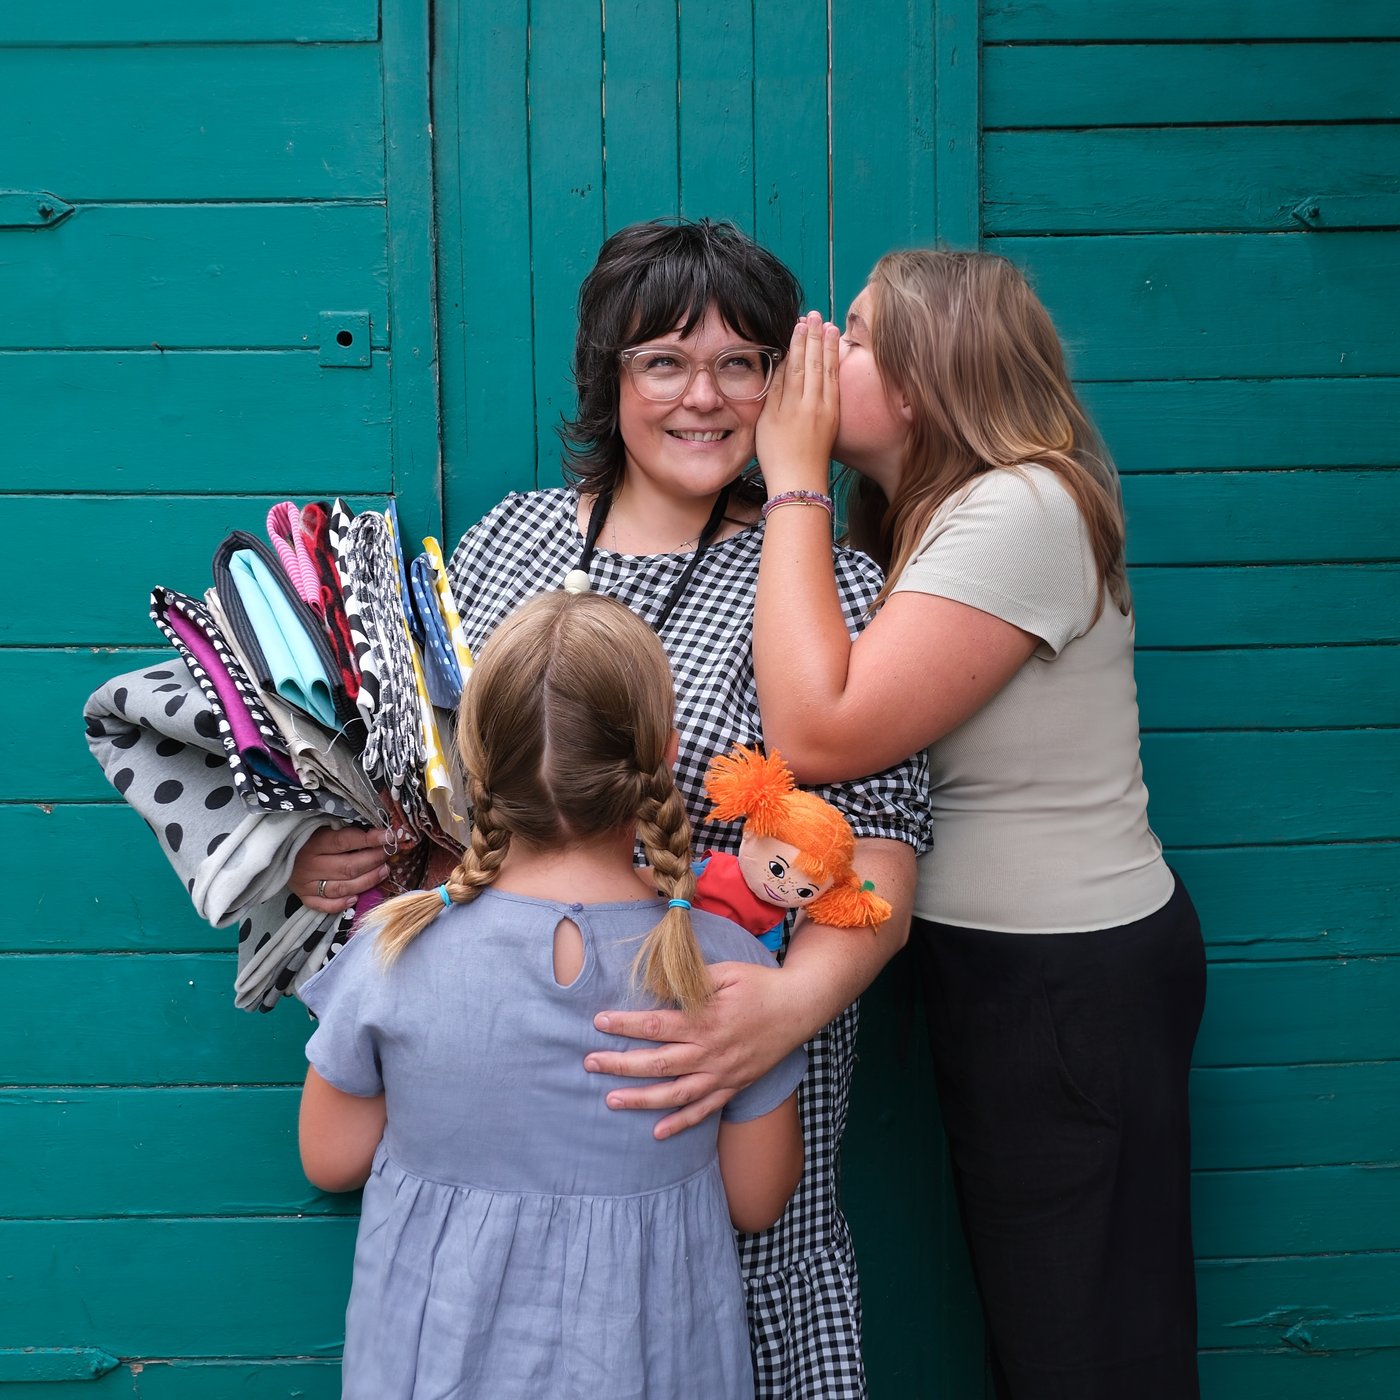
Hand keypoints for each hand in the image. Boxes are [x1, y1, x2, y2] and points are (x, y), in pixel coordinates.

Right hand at [290, 824, 405, 913]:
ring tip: (383, 871)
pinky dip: (342, 903)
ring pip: (343, 888)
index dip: (370, 839)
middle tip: (388, 854)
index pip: (346, 841)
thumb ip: (343, 829)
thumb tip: (377, 831)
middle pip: (349, 867)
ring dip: (367, 881)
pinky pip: (325, 905)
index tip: (389, 836)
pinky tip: (356, 897)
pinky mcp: (303, 897)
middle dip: (374, 861)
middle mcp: (309, 865)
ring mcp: (306, 884)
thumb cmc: (304, 835)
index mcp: (313, 842)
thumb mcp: (320, 825)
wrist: (272, 851)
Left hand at [583, 960, 802, 1138]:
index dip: (625, 1024)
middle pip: (657, 1063)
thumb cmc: (759, 984)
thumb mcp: (725, 972)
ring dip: (641, 1099)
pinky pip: (704, 1110)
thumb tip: (657, 983)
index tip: (598, 1022)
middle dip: (620, 1064)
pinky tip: (657, 1132)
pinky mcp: (733, 1085)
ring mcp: (722, 1073)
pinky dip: (681, 1123)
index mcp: (706, 1020)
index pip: (656, 1025)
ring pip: (675, 1093)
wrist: (799, 1008)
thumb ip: (691, 981)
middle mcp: (711, 1052)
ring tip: (611, 1100)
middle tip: (589, 1063)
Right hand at [755, 311, 840, 495]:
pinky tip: (837, 357)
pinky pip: (836, 384)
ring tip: (831, 327)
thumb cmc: (777, 455)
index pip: (797, 363)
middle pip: (815, 362)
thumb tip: (783, 365)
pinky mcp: (834, 418)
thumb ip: (775, 392)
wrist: (799, 481)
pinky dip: (836, 367)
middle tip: (816, 315)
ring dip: (829, 347)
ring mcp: (827, 410)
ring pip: (829, 371)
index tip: (800, 323)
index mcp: (793, 402)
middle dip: (815, 337)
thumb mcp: (767, 422)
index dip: (799, 341)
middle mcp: (813, 402)